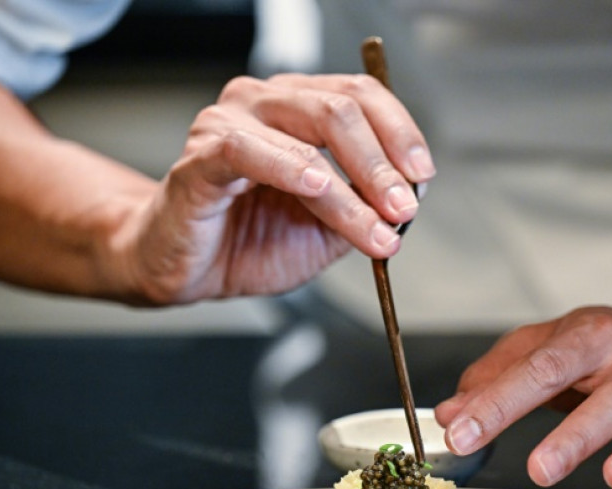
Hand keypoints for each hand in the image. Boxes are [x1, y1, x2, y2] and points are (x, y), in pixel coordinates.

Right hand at [118, 73, 434, 303]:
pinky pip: (247, 151)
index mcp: (299, 108)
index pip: (362, 96)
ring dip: (352, 187)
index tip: (422, 177)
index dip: (401, 133)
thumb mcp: (326, 228)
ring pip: (307, 137)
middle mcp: (265, 103)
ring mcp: (229, 124)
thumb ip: (364, 207)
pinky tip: (316, 188)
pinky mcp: (200, 158)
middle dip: (383, 164)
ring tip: (376, 226)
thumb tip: (409, 200)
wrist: (188, 270)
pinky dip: (289, 168)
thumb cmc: (249, 239)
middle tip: (405, 207)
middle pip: (341, 109)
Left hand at [434, 306, 611, 488]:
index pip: (542, 367)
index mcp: (592, 338)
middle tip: (541, 468)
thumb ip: (497, 374)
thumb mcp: (548, 344)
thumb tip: (452, 411)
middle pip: (611, 397)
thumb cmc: (609, 346)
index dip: (501, 402)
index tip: (464, 431)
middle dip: (576, 434)